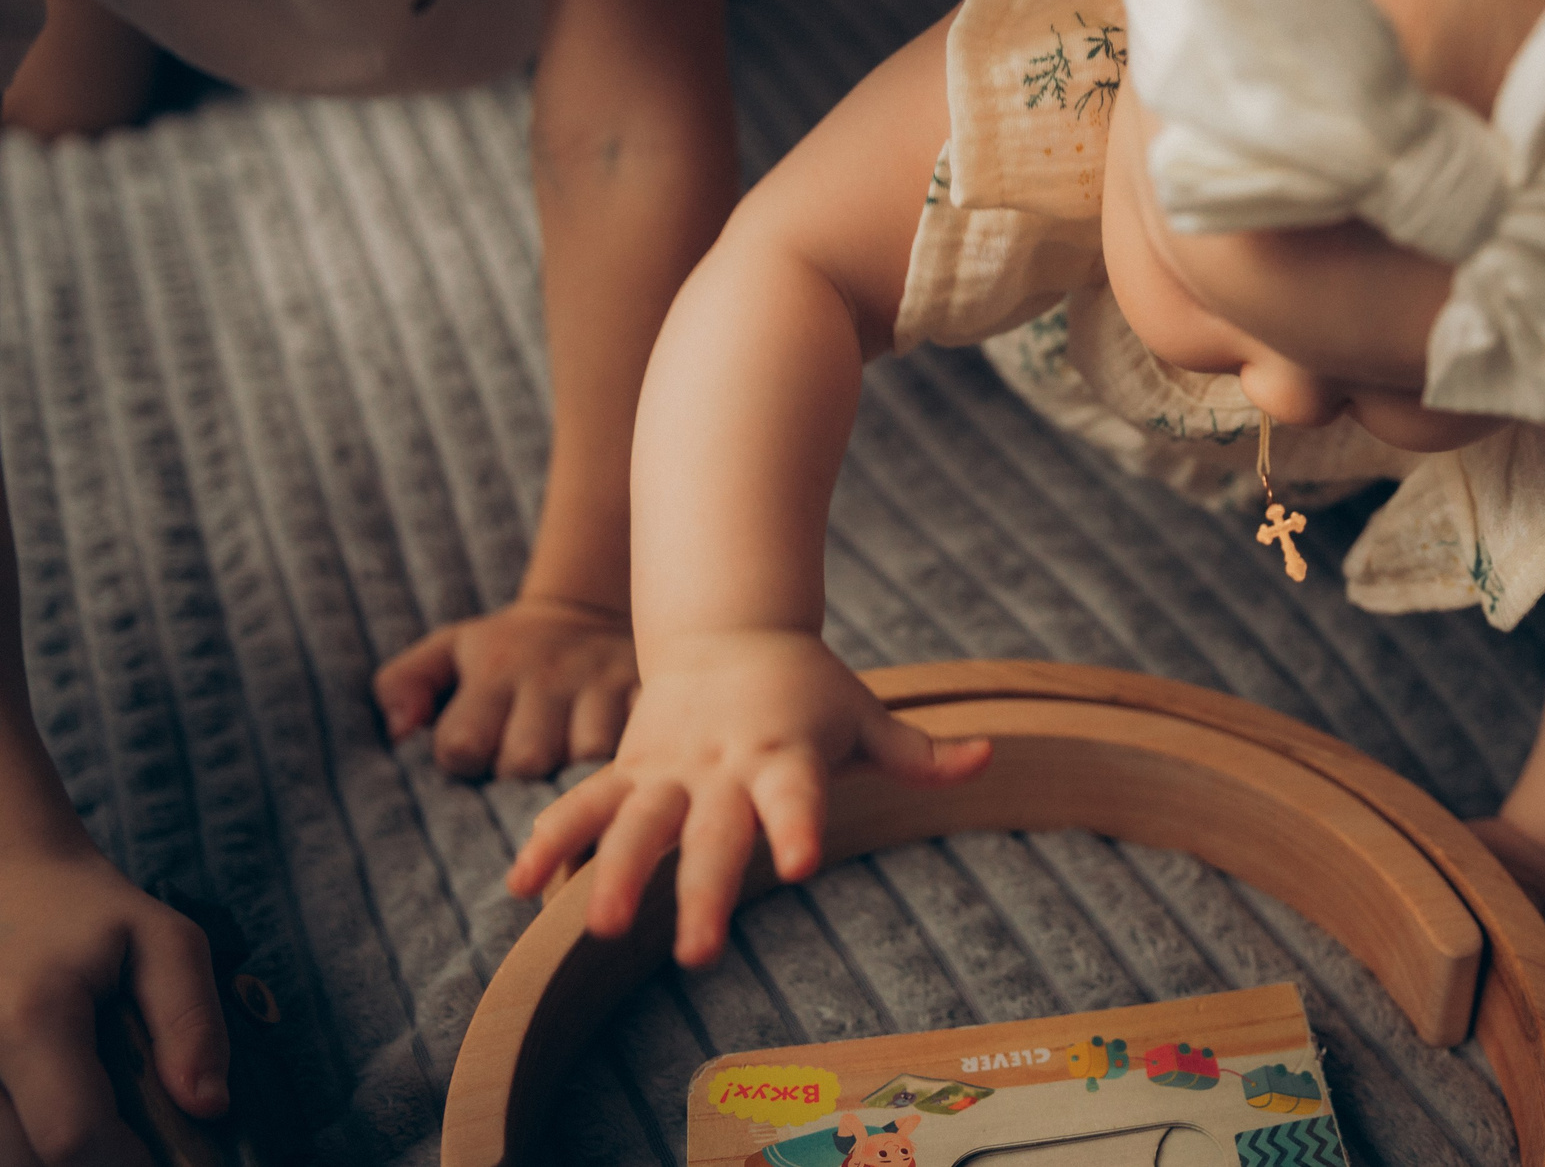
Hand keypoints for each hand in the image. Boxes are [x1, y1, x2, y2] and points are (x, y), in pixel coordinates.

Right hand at [0, 841, 225, 1166]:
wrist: (13, 886)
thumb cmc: (91, 913)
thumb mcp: (168, 942)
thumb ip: (192, 1022)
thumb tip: (209, 1106)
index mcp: (30, 1019)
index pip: (74, 1137)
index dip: (130, 1161)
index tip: (172, 1157)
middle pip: (33, 1163)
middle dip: (98, 1160)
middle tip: (139, 1136)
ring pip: (7, 1160)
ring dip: (56, 1153)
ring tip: (100, 1113)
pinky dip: (28, 1136)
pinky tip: (61, 1105)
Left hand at [372, 596, 639, 779]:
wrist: (588, 610)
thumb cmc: (505, 649)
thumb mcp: (448, 649)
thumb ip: (402, 683)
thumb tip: (399, 731)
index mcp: (494, 670)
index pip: (462, 744)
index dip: (463, 761)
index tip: (477, 754)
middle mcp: (548, 674)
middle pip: (526, 759)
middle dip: (522, 774)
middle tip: (529, 764)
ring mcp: (601, 681)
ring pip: (588, 753)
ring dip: (578, 773)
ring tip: (571, 767)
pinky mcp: (645, 686)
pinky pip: (640, 735)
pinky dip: (631, 756)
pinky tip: (618, 766)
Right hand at [506, 632, 989, 966]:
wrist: (726, 625)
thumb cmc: (808, 687)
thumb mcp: (865, 714)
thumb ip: (920, 751)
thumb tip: (989, 755)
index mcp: (784, 754)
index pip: (796, 795)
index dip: (797, 826)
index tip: (799, 865)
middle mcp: (721, 766)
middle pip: (709, 832)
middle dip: (699, 891)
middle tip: (694, 954)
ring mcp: (668, 769)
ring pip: (633, 823)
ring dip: (612, 874)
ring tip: (595, 928)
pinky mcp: (629, 771)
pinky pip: (584, 807)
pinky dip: (552, 842)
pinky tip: (521, 887)